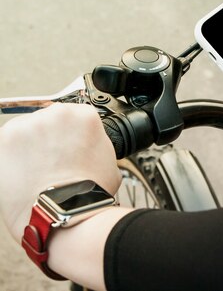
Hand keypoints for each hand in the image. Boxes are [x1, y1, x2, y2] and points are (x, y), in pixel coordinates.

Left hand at [0, 104, 120, 241]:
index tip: (69, 147)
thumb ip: (95, 145)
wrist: (65, 211)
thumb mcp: (109, 161)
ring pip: (26, 130)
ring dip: (29, 147)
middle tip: (53, 161)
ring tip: (37, 171)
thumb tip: (87, 149)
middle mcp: (56, 114)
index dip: (72, 135)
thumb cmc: (88, 193)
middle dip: (49, 139)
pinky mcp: (6, 140)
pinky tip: (24, 174)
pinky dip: (12, 158)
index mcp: (84, 116)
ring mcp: (29, 125)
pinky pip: (7, 145)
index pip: (75, 116)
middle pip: (49, 120)